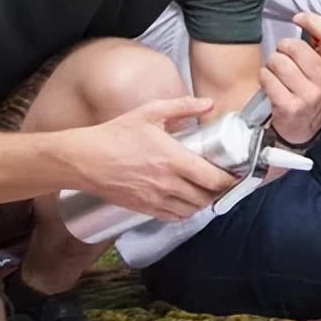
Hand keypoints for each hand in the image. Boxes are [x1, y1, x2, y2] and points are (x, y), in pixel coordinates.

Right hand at [74, 96, 238, 221]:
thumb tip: (208, 103)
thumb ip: (183, 106)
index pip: (212, 178)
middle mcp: (167, 183)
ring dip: (204, 202)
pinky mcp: (144, 209)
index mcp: (173, 159)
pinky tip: (187, 200)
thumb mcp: (150, 112)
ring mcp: (155, 199)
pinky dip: (186, 211)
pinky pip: (174, 217)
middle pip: (206, 197)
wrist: (83, 160)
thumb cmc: (115, 135)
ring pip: (192, 210)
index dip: (230, 179)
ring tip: (207, 189)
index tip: (237, 173)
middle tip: (225, 180)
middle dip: (220, 190)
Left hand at [262, 12, 320, 144]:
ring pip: (278, 61)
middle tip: (284, 58)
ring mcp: (310, 95)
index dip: (312, 21)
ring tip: (277, 74)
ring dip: (272, 65)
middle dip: (283, 49)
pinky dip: (264, 79)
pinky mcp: (290, 106)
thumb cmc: (312, 94)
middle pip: (296, 46)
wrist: (302, 129)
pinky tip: (272, 85)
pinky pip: (267, 78)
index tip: (299, 19)